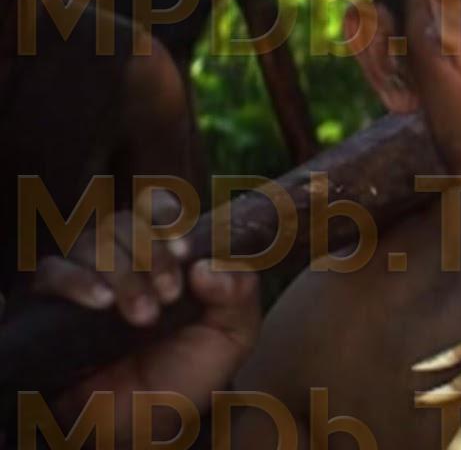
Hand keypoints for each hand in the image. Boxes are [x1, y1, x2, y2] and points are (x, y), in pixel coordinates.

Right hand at [30, 206, 259, 438]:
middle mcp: (123, 258)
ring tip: (142, 317)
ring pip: (92, 241)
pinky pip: (51, 270)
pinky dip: (77, 280)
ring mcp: (85, 277)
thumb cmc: (185, 375)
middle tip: (170, 295)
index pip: (160, 209)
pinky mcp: (48, 303)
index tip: (186, 252)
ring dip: (123, 273)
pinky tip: (100, 303)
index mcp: (166, 256)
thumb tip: (209, 265)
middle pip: (126, 221)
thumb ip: (239, 295)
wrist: (139, 424)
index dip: (170, 220)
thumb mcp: (231, 337)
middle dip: (152, 254)